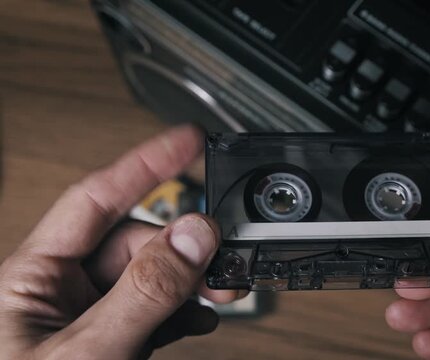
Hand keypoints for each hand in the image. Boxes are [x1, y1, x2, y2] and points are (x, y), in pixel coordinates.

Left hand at [0, 125, 238, 358]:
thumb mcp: (88, 349)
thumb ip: (143, 291)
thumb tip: (192, 235)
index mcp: (32, 279)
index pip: (95, 198)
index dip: (146, 164)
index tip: (187, 140)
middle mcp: (58, 292)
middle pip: (133, 242)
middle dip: (184, 246)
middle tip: (222, 256)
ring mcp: (84, 318)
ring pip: (150, 277)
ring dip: (192, 281)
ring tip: (221, 291)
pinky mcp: (109, 343)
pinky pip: (153, 311)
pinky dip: (183, 311)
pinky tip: (200, 318)